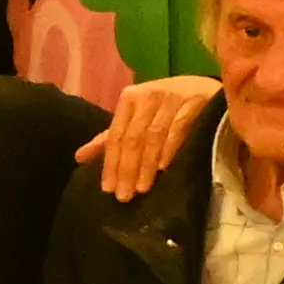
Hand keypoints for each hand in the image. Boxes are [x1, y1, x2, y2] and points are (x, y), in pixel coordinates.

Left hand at [80, 74, 219, 201]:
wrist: (205, 88)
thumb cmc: (164, 106)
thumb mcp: (136, 117)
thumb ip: (110, 137)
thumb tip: (79, 157)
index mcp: (130, 98)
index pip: (115, 135)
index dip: (110, 163)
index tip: (108, 189)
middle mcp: (148, 95)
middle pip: (132, 137)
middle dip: (126, 169)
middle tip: (124, 196)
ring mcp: (171, 98)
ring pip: (153, 136)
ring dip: (146, 164)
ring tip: (141, 188)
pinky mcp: (193, 102)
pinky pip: (178, 129)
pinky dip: (169, 149)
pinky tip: (164, 168)